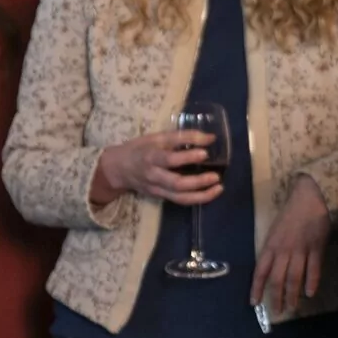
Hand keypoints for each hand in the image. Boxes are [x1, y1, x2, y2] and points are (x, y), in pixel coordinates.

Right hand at [91, 130, 222, 206]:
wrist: (118, 169)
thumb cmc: (140, 148)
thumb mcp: (156, 137)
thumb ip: (182, 137)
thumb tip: (210, 137)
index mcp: (150, 157)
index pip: (169, 158)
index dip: (188, 156)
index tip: (205, 151)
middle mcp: (153, 175)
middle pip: (176, 183)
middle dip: (198, 181)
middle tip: (216, 176)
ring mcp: (157, 188)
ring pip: (180, 197)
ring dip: (202, 195)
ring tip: (219, 188)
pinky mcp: (160, 196)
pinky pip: (180, 201)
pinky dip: (197, 198)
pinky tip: (210, 192)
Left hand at [250, 176, 331, 317]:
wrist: (310, 198)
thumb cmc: (291, 214)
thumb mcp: (276, 232)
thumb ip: (274, 250)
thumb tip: (271, 269)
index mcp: (271, 246)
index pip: (261, 271)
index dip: (257, 288)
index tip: (254, 303)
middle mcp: (283, 250)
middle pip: (278, 279)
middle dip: (276, 298)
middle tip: (277, 312)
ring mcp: (300, 250)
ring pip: (294, 277)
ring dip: (293, 295)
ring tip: (292, 307)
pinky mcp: (316, 248)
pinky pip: (313, 269)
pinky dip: (311, 282)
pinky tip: (310, 293)